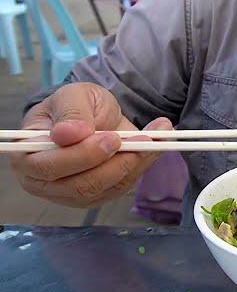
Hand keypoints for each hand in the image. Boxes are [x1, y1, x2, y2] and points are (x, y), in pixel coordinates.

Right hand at [9, 82, 173, 207]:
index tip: (112, 138)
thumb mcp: (73, 96)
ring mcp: (71, 193)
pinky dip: (142, 166)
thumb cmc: (74, 106)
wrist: (92, 115)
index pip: (50, 166)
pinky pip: (122, 187)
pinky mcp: (97, 195)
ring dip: (135, 164)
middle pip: (81, 185)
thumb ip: (71, 112)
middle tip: (142, 140)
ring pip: (106, 189)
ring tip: (155, 137)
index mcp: (27, 154)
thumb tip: (67, 134)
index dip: (83, 155)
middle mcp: (44, 181)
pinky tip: (156, 145)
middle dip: (116, 163)